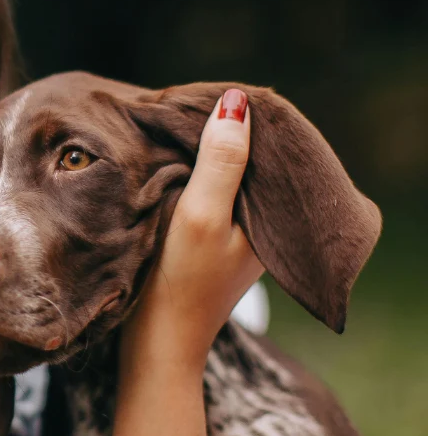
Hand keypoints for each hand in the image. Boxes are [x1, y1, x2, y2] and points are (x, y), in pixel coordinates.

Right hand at [123, 90, 264, 373]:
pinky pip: (214, 186)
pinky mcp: (217, 234)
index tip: (208, 95)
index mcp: (277, 215)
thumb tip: (236, 102)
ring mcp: (241, 228)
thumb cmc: (181, 281)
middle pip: (252, 156)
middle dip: (226, 128)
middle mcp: (266, 220)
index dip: (246, 116)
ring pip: (231, 170)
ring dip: (208, 148)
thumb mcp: (202, 215)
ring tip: (178, 123)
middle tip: (186, 103)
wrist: (158, 341)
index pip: (271, 146)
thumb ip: (222, 163)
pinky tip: (175, 158)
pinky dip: (198, 168)